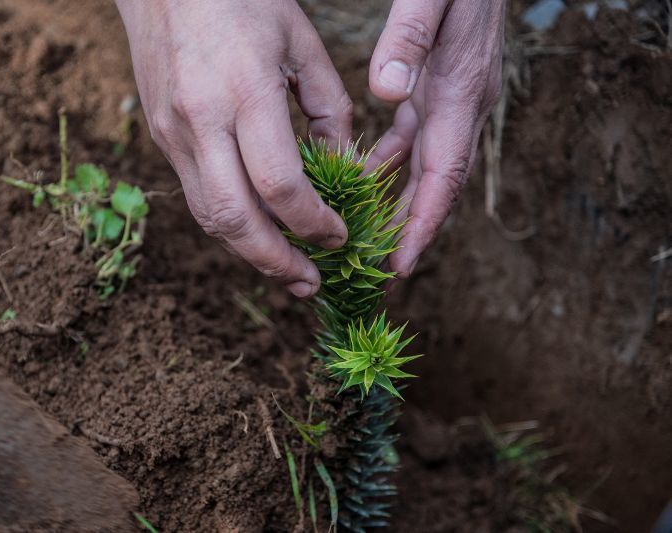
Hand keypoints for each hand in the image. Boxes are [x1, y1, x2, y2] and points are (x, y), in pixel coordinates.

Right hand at [115, 0, 350, 297]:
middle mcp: (200, 121)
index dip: (314, 222)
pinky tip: (258, 229)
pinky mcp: (161, 139)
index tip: (340, 235)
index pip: (279, 185)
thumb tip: (344, 168)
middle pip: (233, 219)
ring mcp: (172, 133)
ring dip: (248, 253)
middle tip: (310, 284)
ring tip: (286, 271)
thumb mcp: (301, 42)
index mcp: (245, 91)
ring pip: (208, 216)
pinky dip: (230, 221)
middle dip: (275, 262)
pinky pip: (197, 194)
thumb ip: (329, 108)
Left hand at [368, 0, 504, 277]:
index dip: (422, 226)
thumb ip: (409, 38)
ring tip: (362, 237)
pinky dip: (388, 162)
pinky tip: (358, 175)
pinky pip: (413, 140)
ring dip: (395, 201)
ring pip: (423, 167)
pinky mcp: (441, 90)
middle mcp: (462, 107)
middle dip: (408, 230)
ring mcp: (453, 101)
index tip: (399, 268)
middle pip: (435, 185)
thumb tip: (386, 93)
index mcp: (461, 95)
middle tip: (375, 272)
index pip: (443, 176)